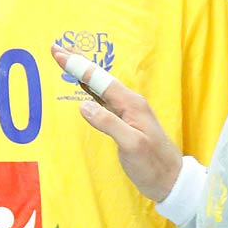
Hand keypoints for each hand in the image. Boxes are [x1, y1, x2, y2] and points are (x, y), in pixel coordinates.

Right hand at [52, 44, 181, 201]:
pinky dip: (90, 88)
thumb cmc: (153, 165)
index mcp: (131, 104)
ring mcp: (128, 111)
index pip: (99, 80)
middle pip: (99, 77)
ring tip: (67, 58)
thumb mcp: (131, 145)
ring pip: (100, 86)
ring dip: (82, 72)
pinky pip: (103, 98)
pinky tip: (83, 85)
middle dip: (78, 61)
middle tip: (57, 47)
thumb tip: (83, 106)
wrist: (171, 180)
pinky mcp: (125, 121)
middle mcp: (130, 102)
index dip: (78, 65)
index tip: (58, 52)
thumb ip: (109, 123)